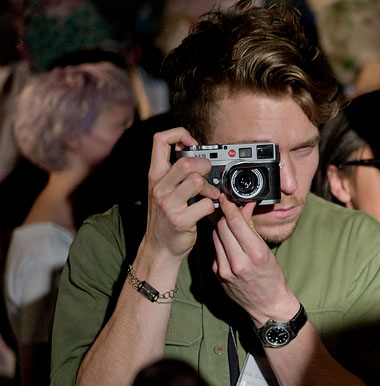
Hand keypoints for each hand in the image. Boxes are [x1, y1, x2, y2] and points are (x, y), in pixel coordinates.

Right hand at [143, 128, 219, 261]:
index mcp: (155, 175)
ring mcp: (168, 204)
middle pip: (186, 162)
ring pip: (197, 181)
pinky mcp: (180, 220)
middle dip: (205, 164)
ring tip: (211, 194)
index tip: (192, 142)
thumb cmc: (166, 216)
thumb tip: (191, 148)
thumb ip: (175, 170)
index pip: (160, 140)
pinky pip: (206, 205)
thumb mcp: (164, 189)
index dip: (179, 134)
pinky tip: (209, 209)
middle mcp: (159, 187)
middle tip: (208, 173)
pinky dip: (213, 206)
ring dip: (210, 187)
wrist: (160, 247)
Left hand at [211, 195, 298, 324]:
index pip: (235, 223)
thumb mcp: (266, 251)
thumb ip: (252, 230)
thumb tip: (244, 209)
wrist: (268, 306)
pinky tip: (227, 242)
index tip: (226, 198)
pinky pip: (215, 250)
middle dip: (224, 215)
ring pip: (215, 237)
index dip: (229, 207)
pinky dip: (220, 242)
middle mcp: (238, 262)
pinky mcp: (218, 274)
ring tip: (228, 224)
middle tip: (228, 208)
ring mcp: (225, 270)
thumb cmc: (272, 278)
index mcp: (255, 254)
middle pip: (222, 228)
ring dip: (221, 227)